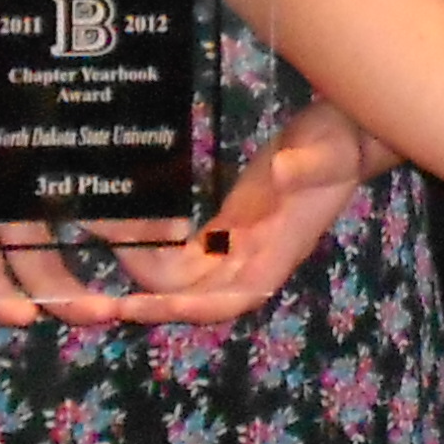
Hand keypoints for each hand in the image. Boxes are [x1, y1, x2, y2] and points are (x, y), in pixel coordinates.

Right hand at [0, 11, 146, 330]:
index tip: (22, 319)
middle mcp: (14, 193)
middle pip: (41, 255)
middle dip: (67, 291)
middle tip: (102, 315)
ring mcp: (49, 170)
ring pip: (86, 224)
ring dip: (120, 254)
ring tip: (156, 283)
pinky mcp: (80, 140)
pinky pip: (114, 176)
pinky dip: (143, 202)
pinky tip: (177, 223)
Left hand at [110, 100, 396, 323]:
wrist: (342, 136)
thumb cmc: (338, 147)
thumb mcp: (326, 155)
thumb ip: (306, 167)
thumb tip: (283, 172)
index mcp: (274, 255)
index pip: (228, 298)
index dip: (187, 307)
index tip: (146, 305)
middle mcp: (251, 261)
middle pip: (192, 296)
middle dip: (147, 299)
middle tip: (101, 295)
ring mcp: (236, 246)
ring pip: (180, 276)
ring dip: (143, 267)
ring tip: (103, 241)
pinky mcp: (225, 226)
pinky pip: (182, 248)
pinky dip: (153, 242)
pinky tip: (124, 225)